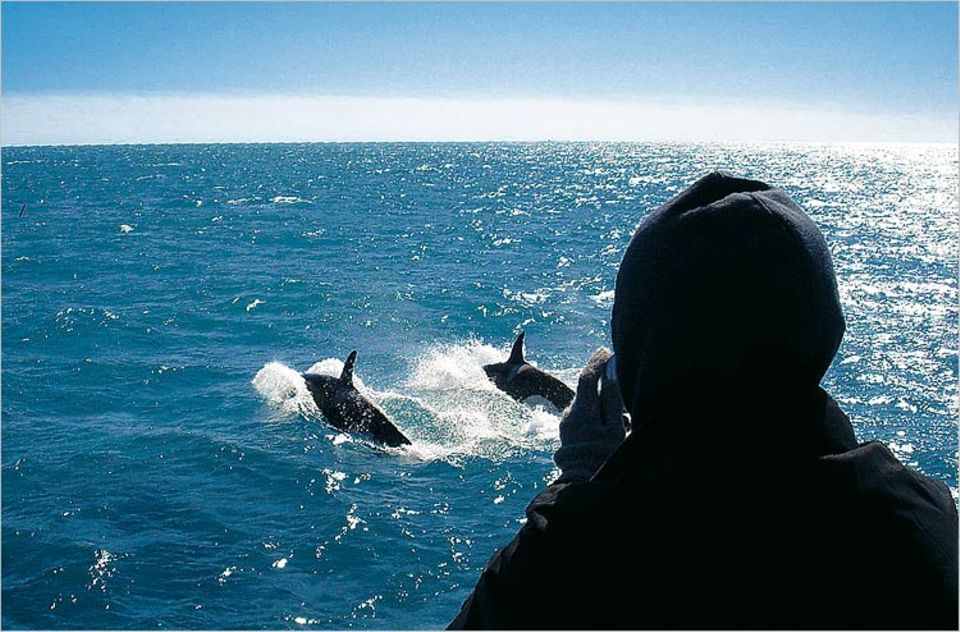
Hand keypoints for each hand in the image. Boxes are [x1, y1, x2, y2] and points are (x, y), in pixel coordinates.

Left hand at [553, 347, 626, 483]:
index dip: (597, 362)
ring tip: (618, 414)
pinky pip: (584, 414)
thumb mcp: (614, 429)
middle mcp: (569, 414)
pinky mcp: (569, 431)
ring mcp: (567, 423)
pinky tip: (608, 424)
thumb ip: (612, 402)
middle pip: (586, 389)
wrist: (582, 483)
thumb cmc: (602, 457)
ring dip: (600, 400)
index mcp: (580, 411)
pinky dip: (596, 411)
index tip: (606, 351)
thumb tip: (611, 377)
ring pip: (586, 403)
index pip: (587, 378)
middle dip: (601, 381)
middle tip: (614, 374)